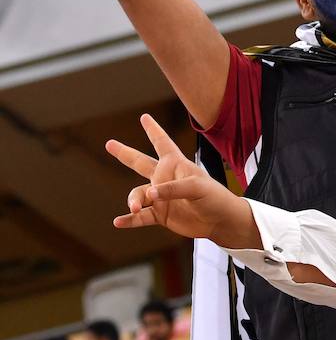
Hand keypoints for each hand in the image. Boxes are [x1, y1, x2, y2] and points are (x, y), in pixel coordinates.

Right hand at [105, 114, 258, 248]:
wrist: (221, 222)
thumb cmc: (214, 198)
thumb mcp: (197, 188)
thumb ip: (173, 188)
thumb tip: (149, 194)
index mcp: (176, 165)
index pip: (163, 143)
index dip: (154, 130)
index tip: (144, 117)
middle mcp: (165, 179)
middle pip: (140, 163)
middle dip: (125, 153)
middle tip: (109, 144)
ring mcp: (161, 197)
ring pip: (138, 195)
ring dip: (133, 201)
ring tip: (135, 208)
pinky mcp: (161, 215)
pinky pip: (140, 217)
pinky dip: (130, 220)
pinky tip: (119, 222)